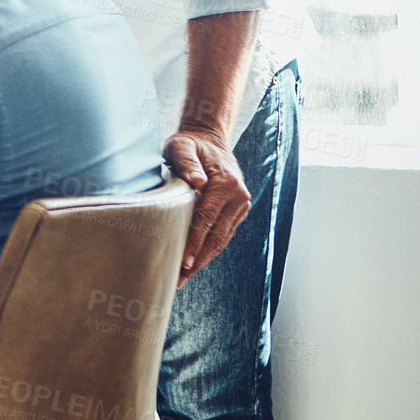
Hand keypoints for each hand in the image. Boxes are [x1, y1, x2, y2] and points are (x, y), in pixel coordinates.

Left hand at [163, 131, 250, 287]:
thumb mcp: (181, 146)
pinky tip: (195, 262)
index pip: (206, 219)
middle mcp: (237, 196)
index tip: (183, 262)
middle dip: (198, 260)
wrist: (209, 140)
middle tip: (179, 279)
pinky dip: (210, 249)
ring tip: (184, 277)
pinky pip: (224, 234)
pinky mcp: (238, 210)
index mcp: (225, 183)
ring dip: (204, 259)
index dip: (194, 242)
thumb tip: (197, 182)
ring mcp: (240, 205)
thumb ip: (187, 162)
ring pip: (222, 239)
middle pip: (216, 235)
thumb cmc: (189, 144)